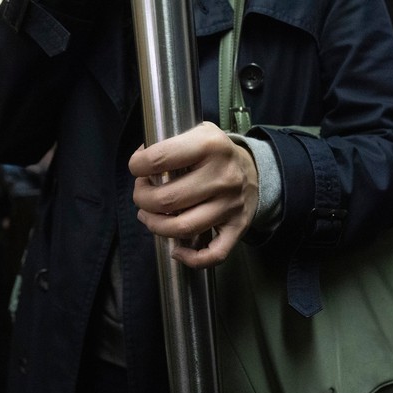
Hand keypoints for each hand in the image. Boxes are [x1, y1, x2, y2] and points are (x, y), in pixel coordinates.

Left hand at [129, 122, 258, 268]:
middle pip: (166, 199)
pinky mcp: (237, 227)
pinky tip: (177, 250)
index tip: (137, 169)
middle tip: (142, 195)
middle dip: (142, 199)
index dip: (137, 166)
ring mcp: (230, 205)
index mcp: (209, 146)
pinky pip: (213, 254)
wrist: (255, 170)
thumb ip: (169, 143)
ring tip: (149, 217)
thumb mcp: (197, 133)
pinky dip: (191, 258)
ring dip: (156, 226)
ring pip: (182, 228)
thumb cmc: (215, 154)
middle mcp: (222, 176)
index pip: (158, 158)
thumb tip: (140, 164)